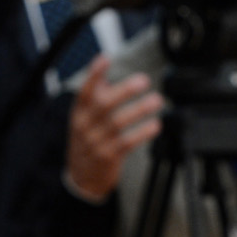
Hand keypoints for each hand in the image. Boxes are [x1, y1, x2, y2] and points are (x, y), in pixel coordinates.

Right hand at [66, 54, 162, 199]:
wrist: (82, 177)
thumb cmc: (87, 141)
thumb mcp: (84, 118)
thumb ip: (94, 93)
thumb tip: (102, 63)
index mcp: (79, 113)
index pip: (85, 91)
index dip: (94, 74)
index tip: (105, 58)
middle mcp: (85, 126)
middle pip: (103, 105)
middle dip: (123, 91)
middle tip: (143, 80)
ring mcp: (96, 143)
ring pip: (118, 123)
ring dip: (139, 110)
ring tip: (156, 100)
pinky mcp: (108, 157)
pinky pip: (127, 143)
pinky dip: (142, 133)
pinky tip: (155, 125)